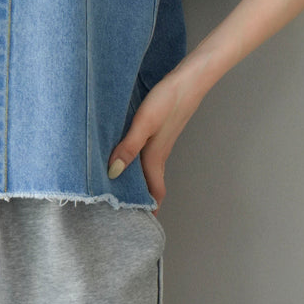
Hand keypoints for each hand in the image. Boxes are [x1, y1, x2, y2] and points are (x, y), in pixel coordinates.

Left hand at [107, 68, 202, 208]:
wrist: (189, 79)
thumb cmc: (168, 99)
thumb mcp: (144, 123)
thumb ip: (129, 147)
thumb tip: (113, 173)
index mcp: (155, 157)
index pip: (154, 192)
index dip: (148, 209)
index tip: (136, 225)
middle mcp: (158, 154)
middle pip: (150, 184)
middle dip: (139, 199)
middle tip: (121, 210)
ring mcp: (160, 143)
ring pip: (148, 169)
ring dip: (137, 181)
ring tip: (118, 187)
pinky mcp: (159, 131)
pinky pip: (147, 155)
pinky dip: (136, 163)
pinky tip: (125, 156)